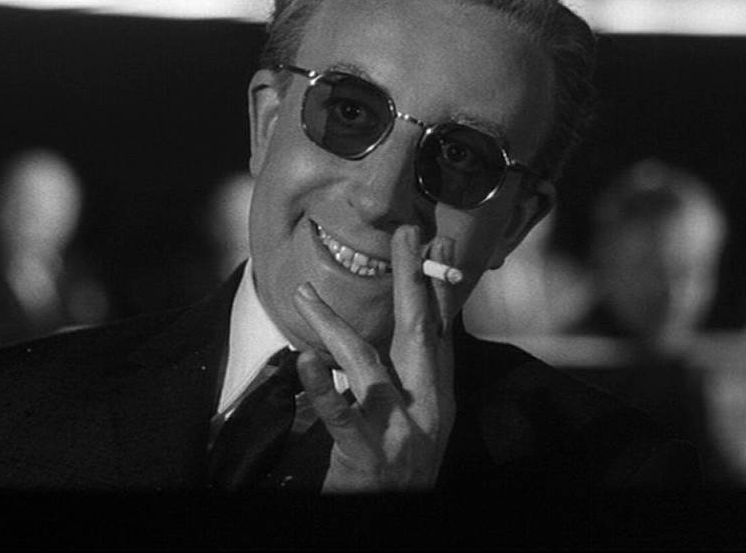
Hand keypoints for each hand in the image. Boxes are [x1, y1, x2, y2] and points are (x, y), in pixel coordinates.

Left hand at [291, 225, 457, 491]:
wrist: (394, 512)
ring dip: (335, 325)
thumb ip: (419, 364)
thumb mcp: (422, 410)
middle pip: (418, 333)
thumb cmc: (401, 457)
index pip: (440, 327)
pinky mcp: (366, 453)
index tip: (439, 240)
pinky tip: (304, 358)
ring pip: (367, 366)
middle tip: (407, 233)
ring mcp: (398, 430)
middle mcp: (427, 407)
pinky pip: (341, 415)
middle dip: (413, 279)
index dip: (440, 282)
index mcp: (437, 392)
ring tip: (305, 294)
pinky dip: (321, 386)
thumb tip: (422, 311)